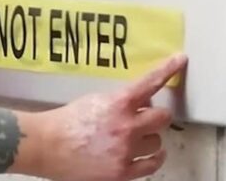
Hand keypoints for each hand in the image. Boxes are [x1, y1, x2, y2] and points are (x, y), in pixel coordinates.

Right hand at [39, 53, 185, 180]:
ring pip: (158, 141)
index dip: (167, 69)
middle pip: (163, 117)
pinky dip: (154, 158)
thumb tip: (139, 103)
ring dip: (149, 137)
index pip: (149, 83)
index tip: (180, 59)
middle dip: (157, 114)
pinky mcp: (124, 171)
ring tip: (135, 136)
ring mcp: (127, 150)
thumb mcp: (93, 101)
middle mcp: (127, 126)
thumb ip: (118, 102)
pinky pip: (153, 165)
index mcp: (117, 103)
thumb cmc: (67, 121)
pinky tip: (151, 153)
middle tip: (148, 114)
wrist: (48, 144)